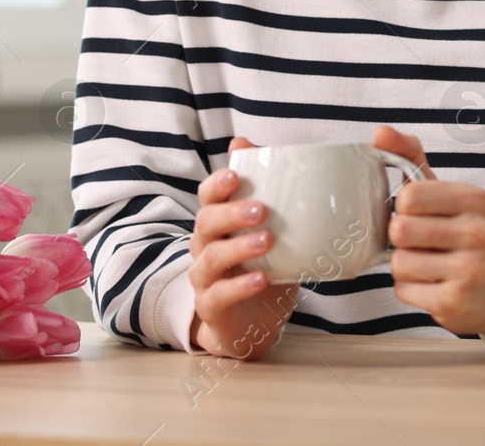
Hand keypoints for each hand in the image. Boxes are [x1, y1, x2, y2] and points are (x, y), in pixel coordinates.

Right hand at [187, 136, 298, 359]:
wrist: (253, 325)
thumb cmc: (261, 270)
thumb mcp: (271, 233)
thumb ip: (273, 200)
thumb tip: (280, 159)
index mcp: (218, 224)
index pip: (207, 197)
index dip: (216, 185)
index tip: (235, 175)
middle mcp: (204, 247)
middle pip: (205, 223)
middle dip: (231, 213)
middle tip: (261, 209)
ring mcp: (204, 278)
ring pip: (210, 258)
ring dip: (238, 247)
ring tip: (267, 240)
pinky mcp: (210, 307)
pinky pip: (218, 294)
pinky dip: (239, 285)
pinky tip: (261, 278)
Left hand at [374, 125, 484, 338]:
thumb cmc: (454, 232)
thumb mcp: (440, 191)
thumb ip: (408, 155)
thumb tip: (380, 133)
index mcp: (475, 199)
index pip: (410, 195)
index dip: (402, 206)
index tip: (417, 213)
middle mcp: (479, 233)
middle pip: (400, 230)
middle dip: (400, 238)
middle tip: (419, 241)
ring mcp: (471, 271)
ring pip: (398, 262)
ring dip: (403, 265)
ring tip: (426, 263)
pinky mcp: (455, 303)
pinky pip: (402, 289)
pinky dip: (408, 288)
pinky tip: (430, 284)